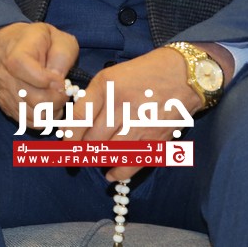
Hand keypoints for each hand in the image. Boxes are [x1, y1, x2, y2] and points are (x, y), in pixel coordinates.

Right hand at [0, 21, 78, 122]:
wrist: (4, 47)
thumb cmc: (35, 41)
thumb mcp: (55, 37)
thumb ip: (62, 54)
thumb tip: (59, 80)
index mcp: (17, 53)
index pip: (26, 70)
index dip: (48, 80)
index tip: (61, 80)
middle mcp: (6, 76)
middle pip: (36, 100)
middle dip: (58, 99)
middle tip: (64, 91)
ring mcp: (5, 94)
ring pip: (34, 116)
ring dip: (52, 112)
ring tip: (57, 99)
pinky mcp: (6, 107)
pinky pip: (29, 123)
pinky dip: (44, 119)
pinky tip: (48, 106)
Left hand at [70, 46, 230, 180]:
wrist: (183, 74)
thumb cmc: (142, 74)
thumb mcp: (110, 76)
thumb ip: (92, 98)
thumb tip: (75, 125)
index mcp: (106, 87)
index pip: (80, 117)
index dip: (69, 136)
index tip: (64, 145)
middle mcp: (122, 105)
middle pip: (94, 138)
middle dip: (81, 151)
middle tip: (75, 158)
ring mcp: (140, 123)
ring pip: (112, 152)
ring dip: (99, 160)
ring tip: (93, 161)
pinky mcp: (157, 137)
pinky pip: (134, 161)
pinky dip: (120, 171)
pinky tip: (111, 174)